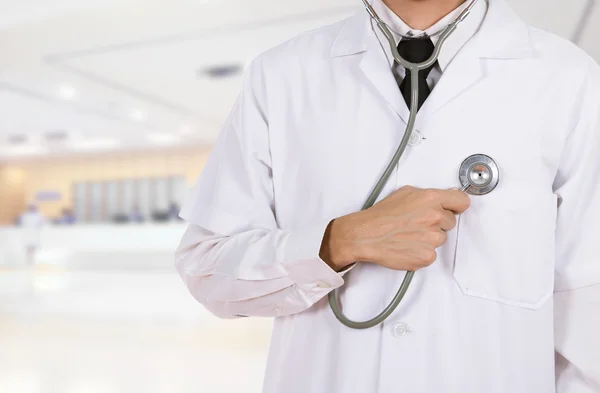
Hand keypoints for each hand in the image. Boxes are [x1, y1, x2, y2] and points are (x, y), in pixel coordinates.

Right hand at [320, 186, 469, 270]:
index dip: (456, 206)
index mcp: (431, 199)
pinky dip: (421, 252)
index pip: (462, 202)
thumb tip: (447, 196)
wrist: (365, 235)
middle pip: (450, 222)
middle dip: (437, 223)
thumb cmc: (381, 216)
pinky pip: (432, 254)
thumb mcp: (405, 193)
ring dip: (429, 238)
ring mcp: (432, 239)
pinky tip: (407, 245)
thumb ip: (429, 195)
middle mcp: (434, 218)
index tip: (454, 208)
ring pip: (441, 239)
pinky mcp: (427, 256)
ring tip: (409, 234)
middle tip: (417, 223)